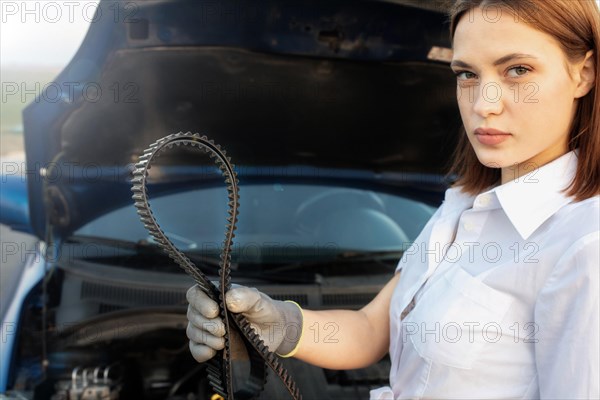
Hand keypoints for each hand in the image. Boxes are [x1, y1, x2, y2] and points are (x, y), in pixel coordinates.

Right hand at [186, 285, 303, 362]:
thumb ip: (245, 296)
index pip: (195, 294)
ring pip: (193, 332)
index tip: (214, 311)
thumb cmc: (264, 310)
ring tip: (224, 341)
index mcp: (216, 295)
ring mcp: (207, 329)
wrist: (275, 331)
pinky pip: (196, 350)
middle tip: (223, 330)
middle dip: (206, 324)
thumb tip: (228, 299)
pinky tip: (214, 352)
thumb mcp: (259, 300)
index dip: (200, 302)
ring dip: (206, 338)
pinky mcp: (210, 346)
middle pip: (192, 315)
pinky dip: (202, 352)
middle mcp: (207, 311)